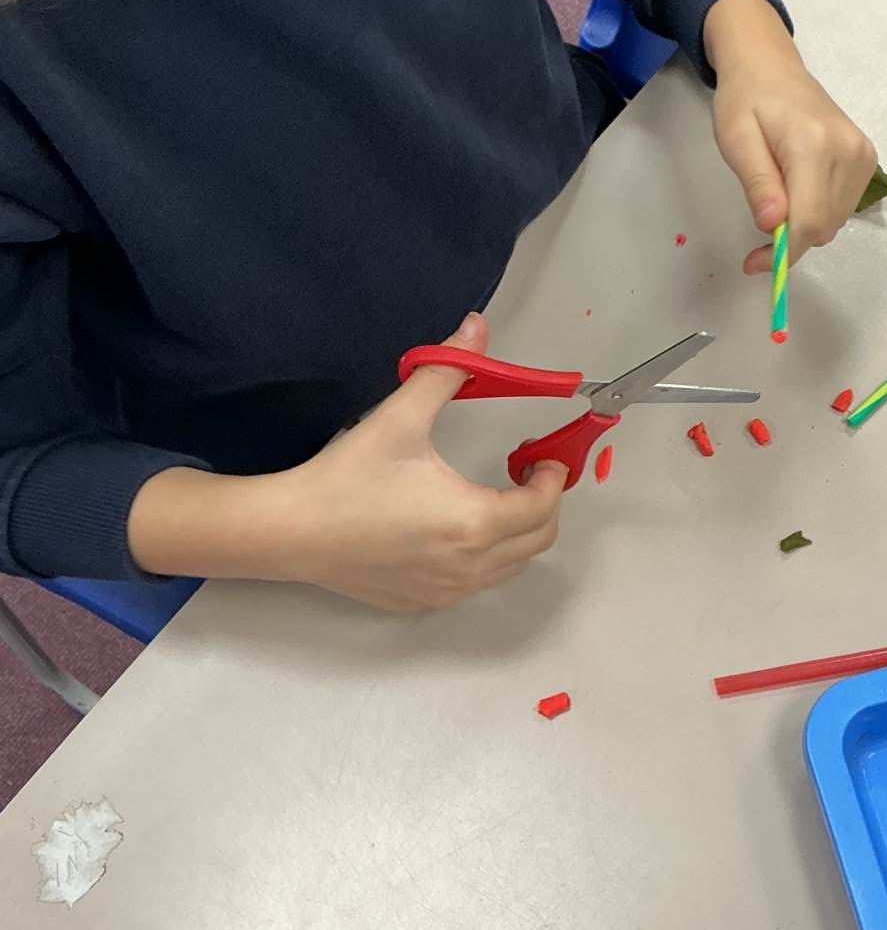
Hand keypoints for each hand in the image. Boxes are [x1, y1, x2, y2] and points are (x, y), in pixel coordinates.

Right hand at [129, 313, 568, 611]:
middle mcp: (468, 567)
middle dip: (542, 505)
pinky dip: (484, 558)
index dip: (552, 479)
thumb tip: (476, 327)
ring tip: (494, 497)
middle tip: (525, 473)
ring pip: (509, 568)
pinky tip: (455, 527)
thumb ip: (446, 371)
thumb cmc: (348, 477)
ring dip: (516, 533)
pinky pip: (474, 584)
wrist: (291, 531)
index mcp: (473, 522)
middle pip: (537, 541)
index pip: (543, 507)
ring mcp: (445, 591)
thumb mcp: (400, 416)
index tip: (542, 457)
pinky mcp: (421, 602)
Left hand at [703, 0, 876, 274]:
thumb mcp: (736, 140)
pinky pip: (843, 206)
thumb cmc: (745, 100)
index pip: (809, 220)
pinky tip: (798, 186)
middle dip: (790, 239)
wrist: (771, 66)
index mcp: (814, 144)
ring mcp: (863, 155)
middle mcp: (848, 151)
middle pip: (823, 226)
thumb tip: (773, 225)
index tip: (754, 264)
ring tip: (777, 192)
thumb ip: (758, 182)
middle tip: (758, 224)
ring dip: (803, 225)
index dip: (783, 252)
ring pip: (834, 221)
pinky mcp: (867, 158)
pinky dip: (818, 210)